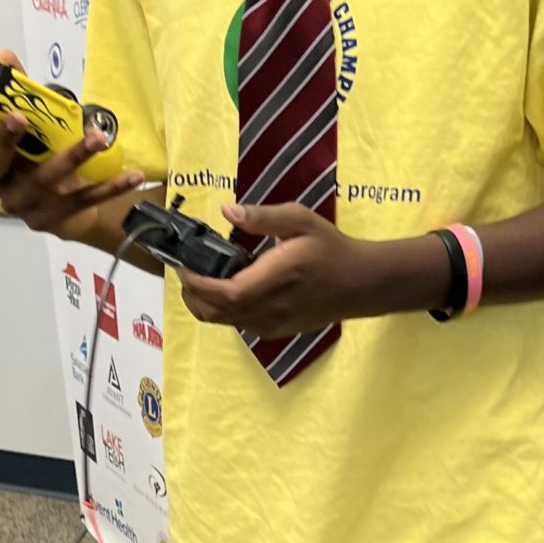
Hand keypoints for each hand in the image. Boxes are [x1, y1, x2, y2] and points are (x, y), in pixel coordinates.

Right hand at [0, 67, 145, 236]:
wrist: (71, 212)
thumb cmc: (43, 161)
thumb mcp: (31, 128)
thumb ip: (17, 92)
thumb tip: (3, 56)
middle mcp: (0, 182)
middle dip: (5, 137)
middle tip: (19, 117)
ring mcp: (25, 204)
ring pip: (46, 179)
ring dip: (74, 155)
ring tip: (98, 137)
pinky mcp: (53, 219)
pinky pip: (83, 199)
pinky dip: (110, 186)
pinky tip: (132, 175)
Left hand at [176, 203, 436, 335]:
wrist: (360, 283)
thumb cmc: (330, 249)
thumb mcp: (300, 220)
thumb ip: (262, 217)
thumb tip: (227, 212)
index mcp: (275, 278)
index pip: (224, 292)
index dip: (196, 283)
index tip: (183, 265)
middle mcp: (270, 308)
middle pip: (215, 312)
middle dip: (191, 294)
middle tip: (185, 271)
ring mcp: (272, 323)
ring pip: (224, 322)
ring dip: (204, 304)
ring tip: (198, 280)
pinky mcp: (275, 330)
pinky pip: (238, 324)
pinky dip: (222, 312)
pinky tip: (225, 291)